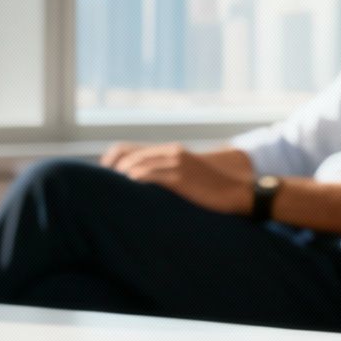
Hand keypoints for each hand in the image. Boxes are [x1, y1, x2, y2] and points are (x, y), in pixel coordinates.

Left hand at [102, 141, 252, 215]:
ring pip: (137, 165)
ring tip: (110, 190)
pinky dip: (135, 180)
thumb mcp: (188, 175)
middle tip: (101, 184)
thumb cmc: (214, 189)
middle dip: (111, 168)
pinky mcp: (181, 178)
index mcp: (172, 151)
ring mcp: (176, 164)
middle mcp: (172, 153)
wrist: (239, 192)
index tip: (103, 173)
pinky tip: (128, 189)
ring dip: (121, 176)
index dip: (112, 159)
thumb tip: (145, 185)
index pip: (130, 148)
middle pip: (129, 154)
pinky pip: (151, 176)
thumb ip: (168, 174)